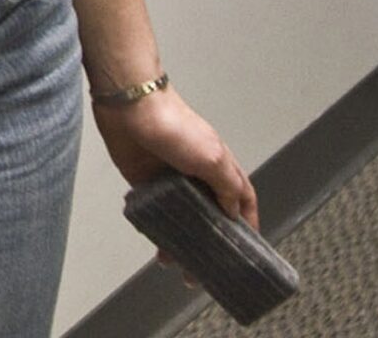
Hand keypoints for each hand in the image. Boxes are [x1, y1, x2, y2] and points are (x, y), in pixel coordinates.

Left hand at [93, 86, 258, 286]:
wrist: (129, 105)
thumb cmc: (174, 123)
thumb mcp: (212, 157)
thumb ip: (227, 186)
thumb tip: (234, 213)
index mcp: (220, 168)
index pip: (241, 202)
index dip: (247, 225)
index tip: (247, 250)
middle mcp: (197, 176)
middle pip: (209, 215)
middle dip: (210, 243)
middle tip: (208, 271)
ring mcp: (170, 180)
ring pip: (181, 218)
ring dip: (181, 241)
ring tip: (180, 268)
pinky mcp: (144, 181)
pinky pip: (154, 211)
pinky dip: (157, 228)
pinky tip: (157, 244)